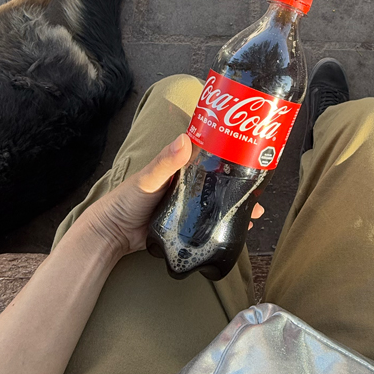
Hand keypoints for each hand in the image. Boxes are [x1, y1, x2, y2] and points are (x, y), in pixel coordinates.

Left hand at [80, 133, 263, 260]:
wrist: (112, 234)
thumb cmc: (127, 200)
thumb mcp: (148, 178)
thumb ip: (165, 162)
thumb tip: (185, 139)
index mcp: (181, 168)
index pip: (211, 157)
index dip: (232, 157)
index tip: (253, 157)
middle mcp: (188, 185)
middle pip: (220, 182)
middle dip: (241, 186)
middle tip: (260, 191)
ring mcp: (189, 206)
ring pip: (218, 204)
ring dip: (237, 207)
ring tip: (256, 213)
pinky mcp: (187, 226)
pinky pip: (210, 224)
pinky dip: (226, 225)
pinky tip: (241, 230)